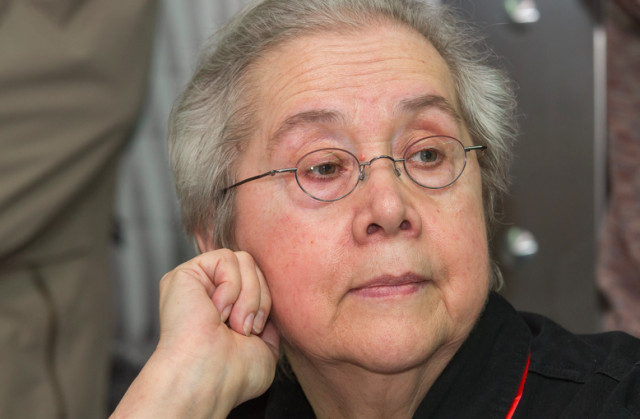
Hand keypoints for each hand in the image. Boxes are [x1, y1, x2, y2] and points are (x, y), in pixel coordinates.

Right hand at [112, 249, 278, 418]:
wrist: (210, 380)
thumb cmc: (233, 374)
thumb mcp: (265, 346)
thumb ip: (268, 322)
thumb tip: (271, 309)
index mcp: (225, 306)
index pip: (259, 279)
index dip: (265, 301)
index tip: (256, 331)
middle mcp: (209, 290)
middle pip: (254, 265)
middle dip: (259, 298)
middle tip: (244, 329)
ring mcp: (197, 281)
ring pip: (244, 259)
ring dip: (247, 296)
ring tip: (231, 323)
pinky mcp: (185, 273)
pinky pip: (226, 259)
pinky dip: (231, 287)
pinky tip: (216, 312)